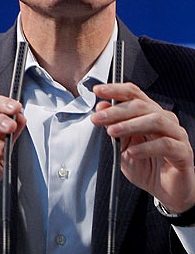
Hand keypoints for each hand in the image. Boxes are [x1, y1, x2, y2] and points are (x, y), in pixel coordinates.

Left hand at [92, 83, 194, 212]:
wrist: (164, 191)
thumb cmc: (145, 165)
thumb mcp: (122, 145)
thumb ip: (113, 125)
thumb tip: (102, 107)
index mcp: (149, 114)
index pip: (134, 94)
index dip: (115, 90)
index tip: (97, 91)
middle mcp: (164, 120)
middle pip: (141, 105)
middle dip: (116, 111)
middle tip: (98, 118)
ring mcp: (176, 135)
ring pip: (155, 120)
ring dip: (130, 125)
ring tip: (112, 132)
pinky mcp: (184, 152)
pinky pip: (166, 144)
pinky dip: (146, 147)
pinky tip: (132, 152)